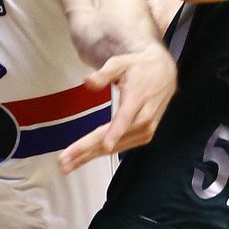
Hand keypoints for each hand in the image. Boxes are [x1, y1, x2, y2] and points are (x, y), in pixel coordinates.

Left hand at [59, 44, 178, 173]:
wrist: (164, 74)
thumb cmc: (139, 68)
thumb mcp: (120, 64)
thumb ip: (103, 74)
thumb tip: (87, 81)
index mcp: (137, 100)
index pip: (124, 120)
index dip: (113, 134)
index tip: (103, 147)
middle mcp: (143, 119)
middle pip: (113, 139)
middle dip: (87, 152)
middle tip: (64, 162)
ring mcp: (146, 130)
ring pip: (115, 148)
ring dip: (90, 157)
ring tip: (68, 164)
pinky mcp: (145, 136)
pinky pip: (121, 148)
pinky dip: (102, 154)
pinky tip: (85, 157)